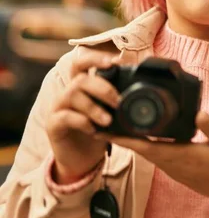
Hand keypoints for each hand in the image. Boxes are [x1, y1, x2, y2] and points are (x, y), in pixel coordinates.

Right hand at [46, 51, 119, 183]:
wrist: (82, 159)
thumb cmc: (100, 131)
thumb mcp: (113, 114)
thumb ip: (121, 101)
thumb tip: (146, 94)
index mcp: (83, 86)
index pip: (83, 63)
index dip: (96, 58)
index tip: (116, 61)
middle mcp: (68, 92)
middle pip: (80, 78)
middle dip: (103, 88)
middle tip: (119, 102)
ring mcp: (59, 107)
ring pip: (71, 94)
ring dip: (93, 106)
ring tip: (108, 120)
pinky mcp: (53, 124)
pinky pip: (64, 116)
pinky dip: (81, 121)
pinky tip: (93, 129)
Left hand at [98, 111, 208, 203]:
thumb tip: (198, 112)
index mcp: (182, 155)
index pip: (146, 146)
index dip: (125, 138)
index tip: (106, 130)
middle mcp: (172, 163)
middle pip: (139, 149)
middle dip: (120, 136)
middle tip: (102, 121)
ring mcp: (173, 168)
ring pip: (146, 152)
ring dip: (130, 141)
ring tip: (116, 125)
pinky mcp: (176, 169)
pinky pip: (154, 155)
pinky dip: (143, 145)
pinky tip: (140, 135)